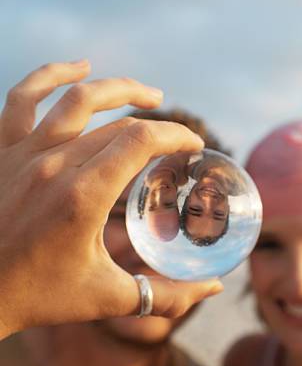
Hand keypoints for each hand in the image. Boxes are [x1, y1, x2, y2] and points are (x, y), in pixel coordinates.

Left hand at [0, 61, 222, 338]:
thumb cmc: (37, 297)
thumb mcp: (108, 298)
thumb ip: (167, 295)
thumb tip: (215, 287)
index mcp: (83, 197)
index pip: (142, 141)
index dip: (176, 136)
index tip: (194, 147)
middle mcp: (53, 165)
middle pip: (120, 124)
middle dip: (160, 127)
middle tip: (179, 142)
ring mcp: (22, 153)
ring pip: (77, 98)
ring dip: (120, 89)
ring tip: (150, 94)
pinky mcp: (0, 151)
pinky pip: (24, 97)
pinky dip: (51, 75)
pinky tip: (79, 67)